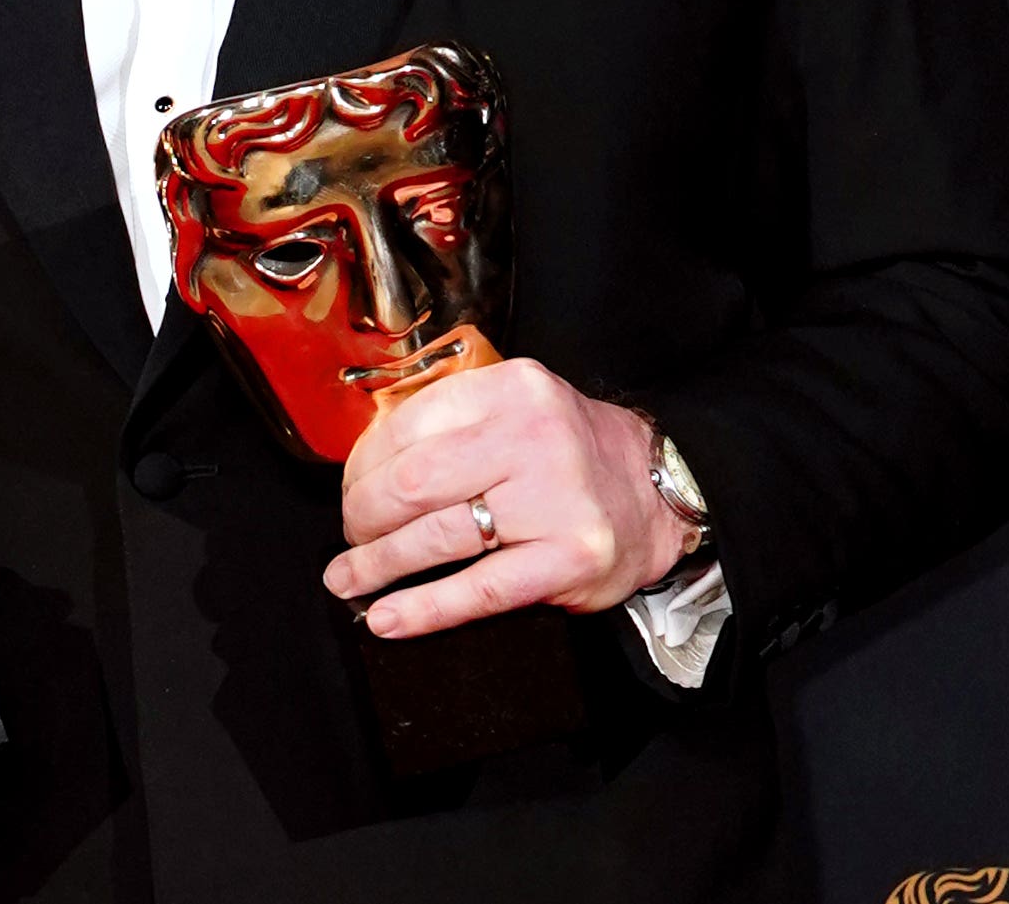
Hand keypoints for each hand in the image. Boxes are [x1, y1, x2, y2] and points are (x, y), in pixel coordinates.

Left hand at [323, 357, 687, 637]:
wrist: (659, 493)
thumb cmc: (569, 454)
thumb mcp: (515, 409)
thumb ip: (451, 426)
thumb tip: (362, 472)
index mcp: (510, 390)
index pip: (405, 426)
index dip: (361, 467)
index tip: (350, 490)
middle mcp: (532, 438)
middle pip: (411, 483)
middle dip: (362, 517)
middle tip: (353, 536)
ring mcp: (553, 501)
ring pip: (436, 537)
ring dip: (378, 564)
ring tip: (349, 578)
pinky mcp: (569, 559)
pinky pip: (478, 590)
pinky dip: (423, 609)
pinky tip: (388, 618)